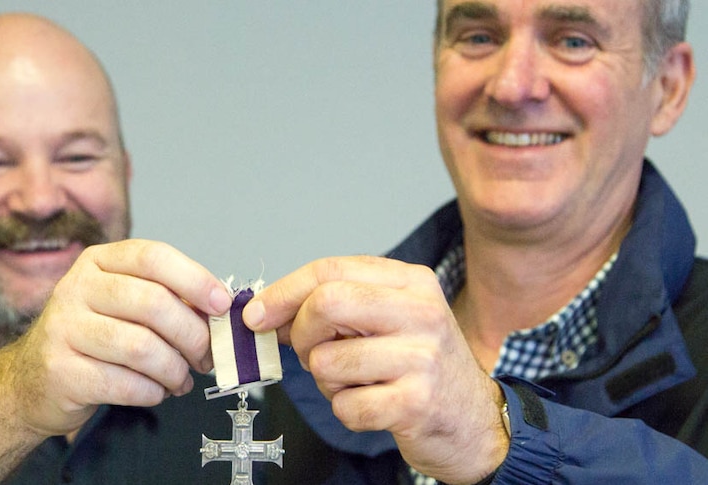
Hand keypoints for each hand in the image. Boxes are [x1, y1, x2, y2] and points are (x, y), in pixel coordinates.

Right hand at [7, 239, 230, 436]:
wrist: (31, 380)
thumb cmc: (91, 339)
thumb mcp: (122, 304)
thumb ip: (167, 299)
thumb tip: (218, 310)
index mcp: (98, 262)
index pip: (154, 257)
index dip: (195, 279)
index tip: (222, 305)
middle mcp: (76, 288)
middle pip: (153, 303)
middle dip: (192, 335)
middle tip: (205, 356)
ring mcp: (63, 329)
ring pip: (142, 347)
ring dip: (174, 369)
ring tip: (181, 379)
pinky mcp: (60, 371)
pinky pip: (124, 383)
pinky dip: (151, 392)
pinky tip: (155, 391)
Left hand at [244, 256, 507, 483]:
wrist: (475, 420)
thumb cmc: (422, 366)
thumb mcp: (389, 319)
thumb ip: (337, 306)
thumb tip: (267, 310)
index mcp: (411, 282)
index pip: (331, 270)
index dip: (283, 291)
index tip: (257, 313)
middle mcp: (421, 312)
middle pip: (326, 304)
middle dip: (302, 334)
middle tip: (312, 351)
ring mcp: (422, 358)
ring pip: (327, 361)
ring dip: (327, 381)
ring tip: (358, 382)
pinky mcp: (417, 403)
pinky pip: (345, 407)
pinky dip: (346, 411)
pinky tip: (374, 405)